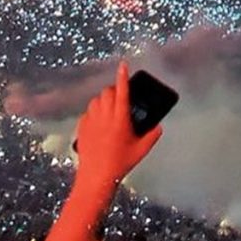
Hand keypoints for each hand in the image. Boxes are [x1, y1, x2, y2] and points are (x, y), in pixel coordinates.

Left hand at [75, 62, 161, 188]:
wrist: (96, 175)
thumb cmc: (121, 162)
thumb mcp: (142, 149)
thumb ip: (153, 135)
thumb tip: (158, 126)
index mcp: (120, 118)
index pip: (122, 91)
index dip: (123, 76)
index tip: (123, 64)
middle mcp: (104, 115)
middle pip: (107, 91)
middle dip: (114, 90)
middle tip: (121, 98)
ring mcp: (91, 120)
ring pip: (96, 100)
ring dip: (103, 100)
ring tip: (109, 110)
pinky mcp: (81, 127)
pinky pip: (88, 112)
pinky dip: (94, 112)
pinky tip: (100, 123)